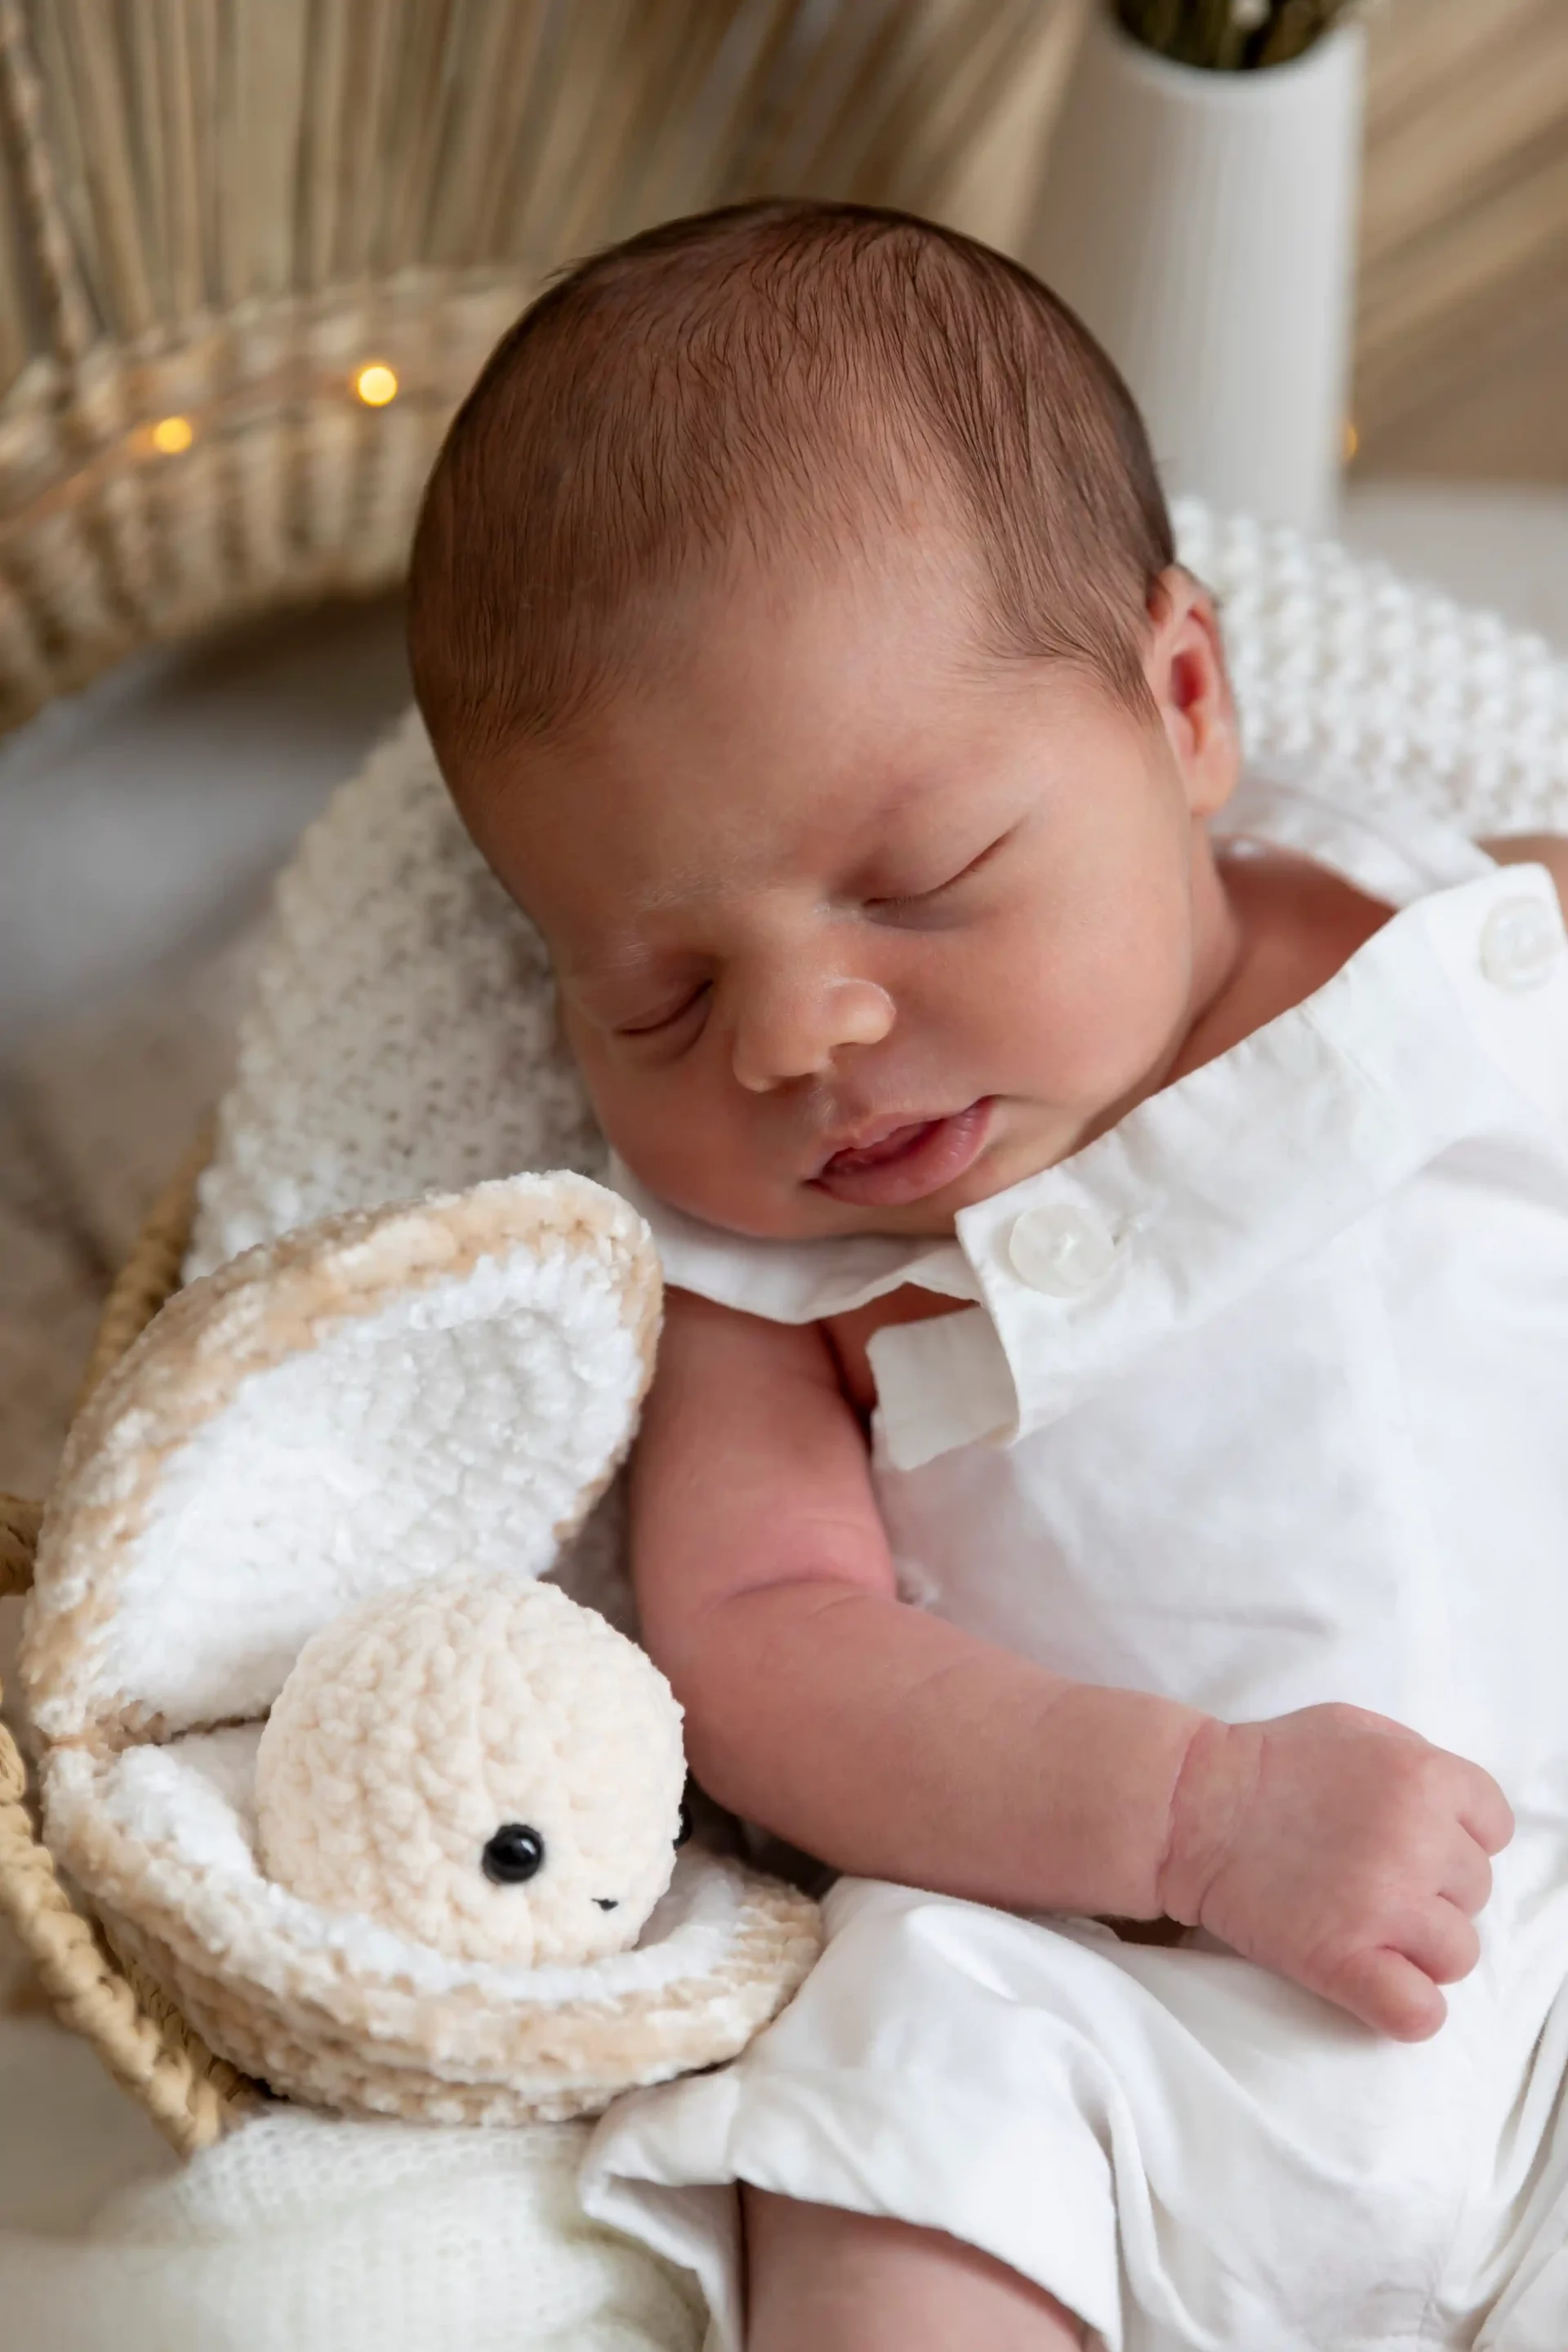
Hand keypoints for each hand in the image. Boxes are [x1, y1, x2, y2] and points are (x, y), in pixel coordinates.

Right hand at [1155, 1705, 1513, 2039]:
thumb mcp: (1353, 1727)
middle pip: (1474, 1891)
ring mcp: (1385, 1904)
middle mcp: (1417, 1839)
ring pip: (1458, 1954)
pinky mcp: (1345, 1960)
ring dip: (1420, 1947)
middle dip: (1432, 1889)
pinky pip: (1420, 2013)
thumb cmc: (1269, 1762)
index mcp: (1424, 1776)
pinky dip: (1406, 2008)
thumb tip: (1459, 1812)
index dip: (1456, 1838)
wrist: (1191, 1806)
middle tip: (1371, 1879)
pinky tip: (1375, 1982)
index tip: (1415, 1843)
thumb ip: (1417, 1760)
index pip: (1493, 1827)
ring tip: (1366, 1925)